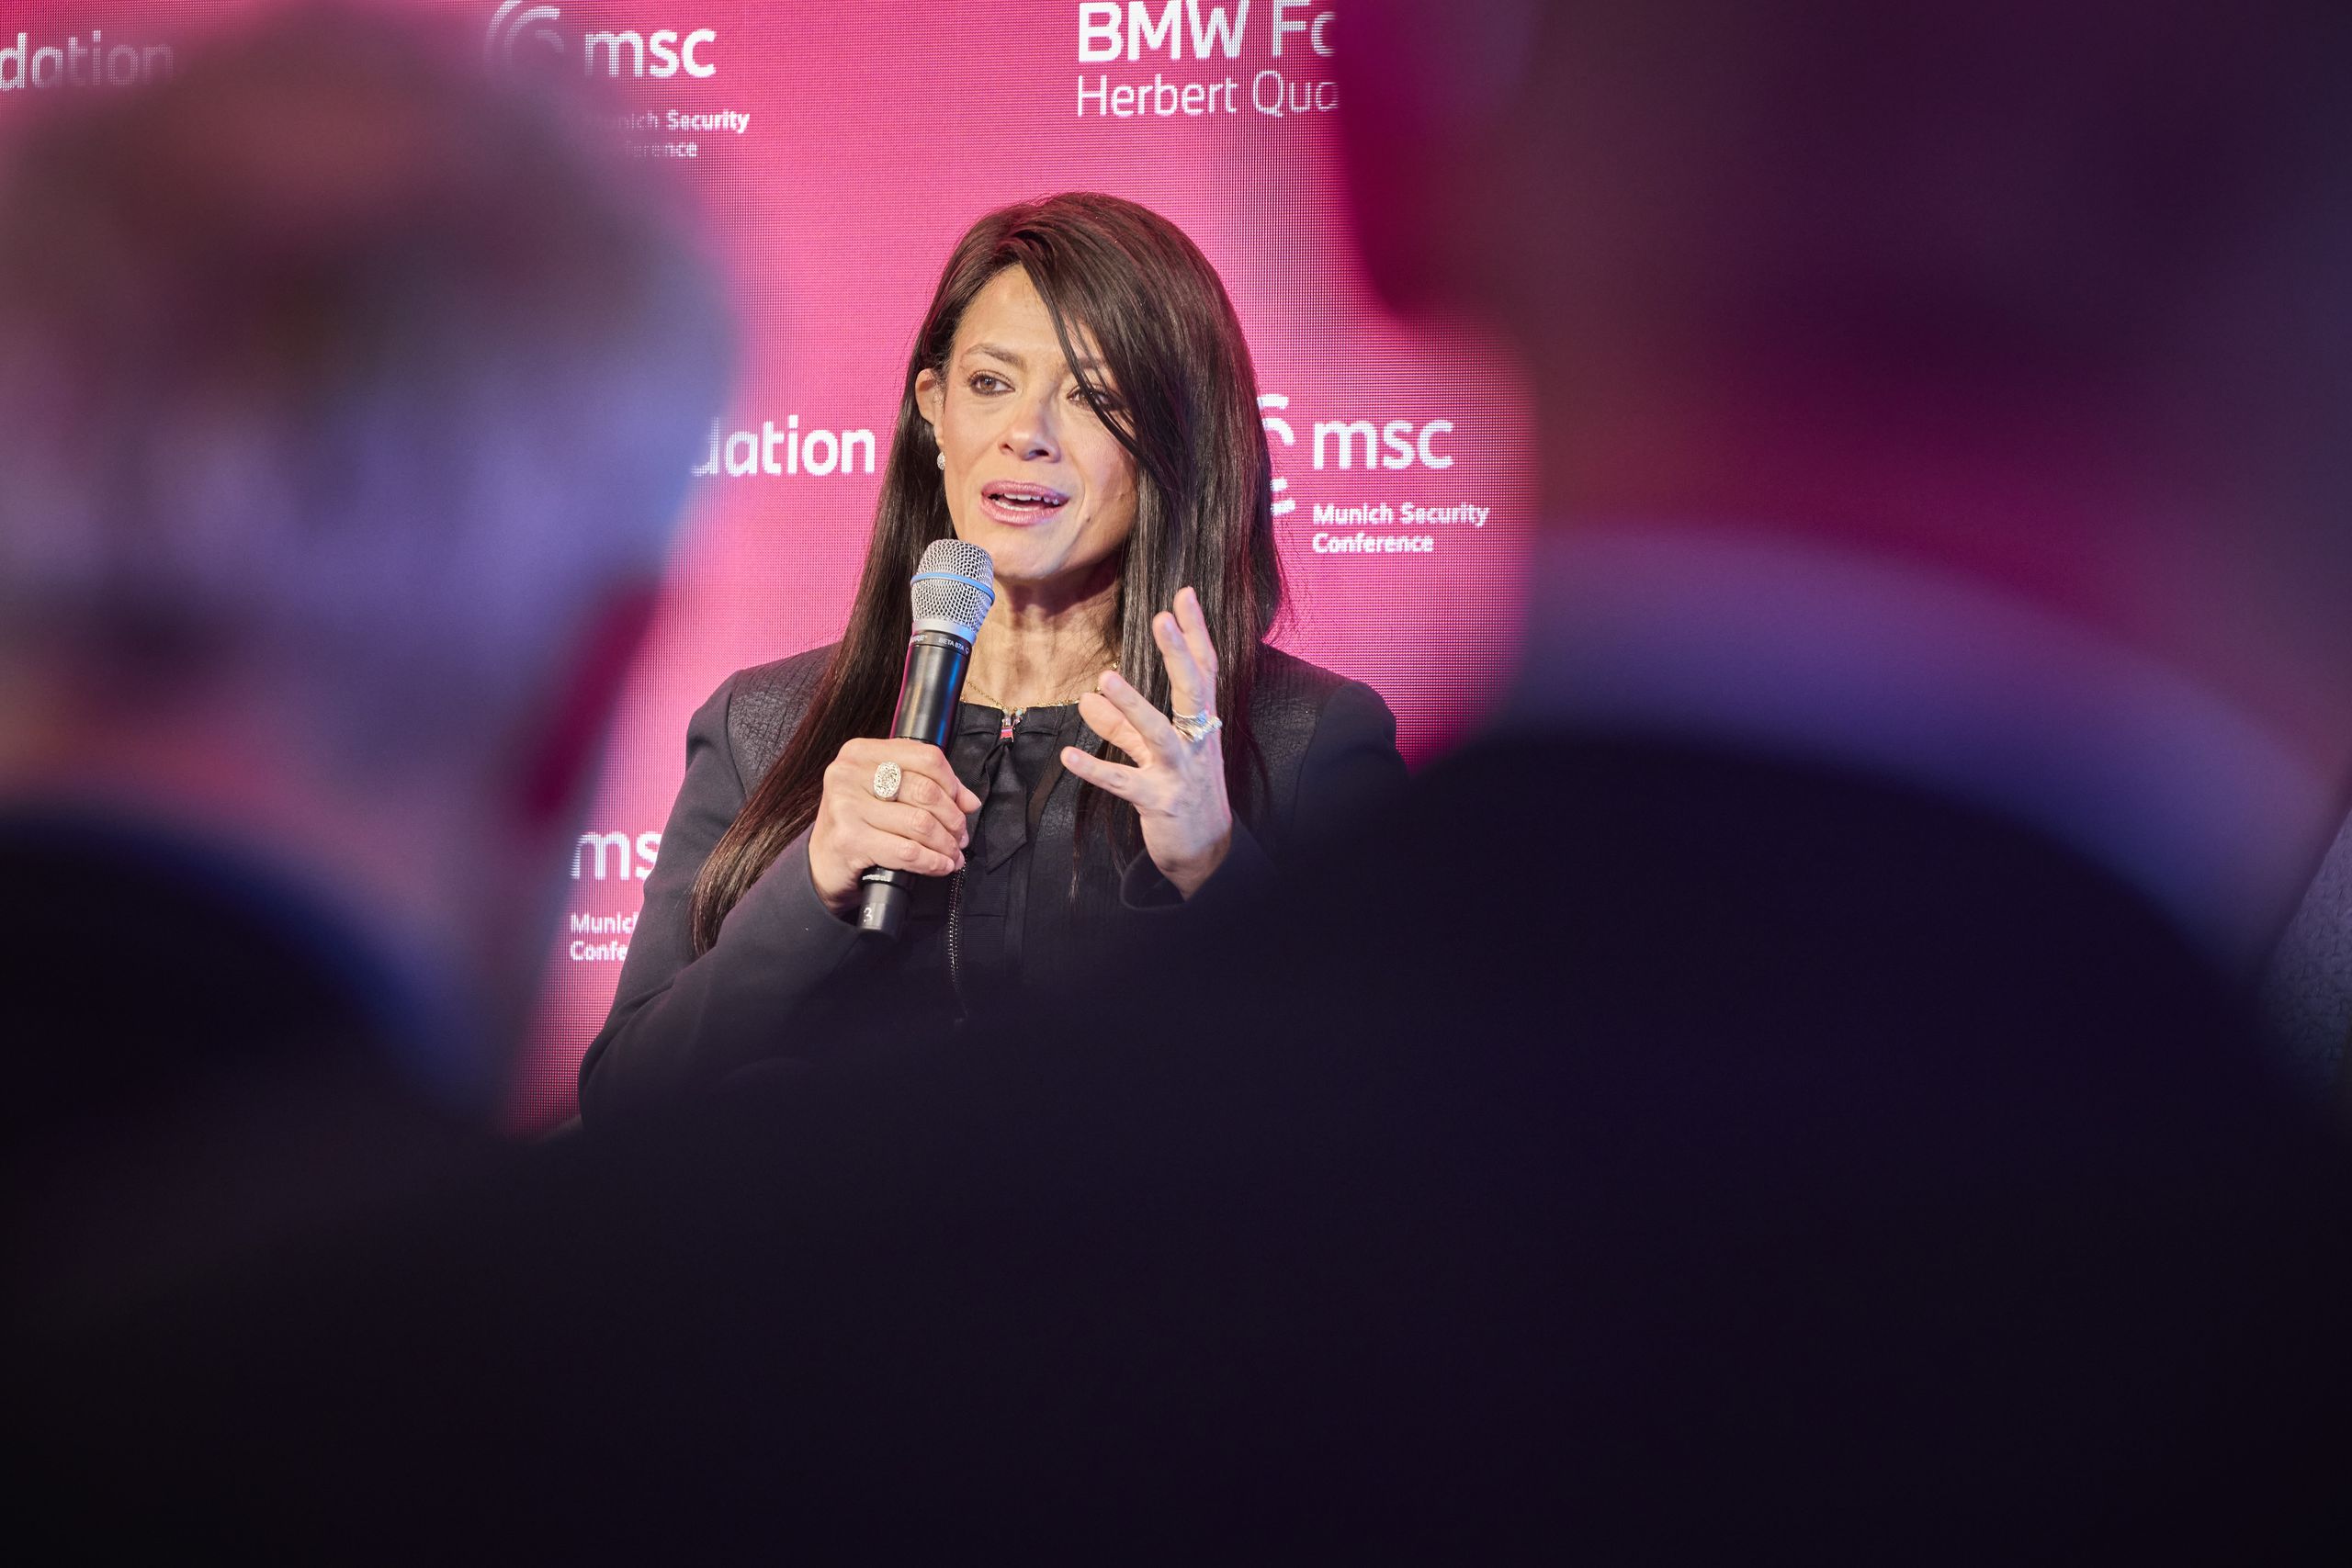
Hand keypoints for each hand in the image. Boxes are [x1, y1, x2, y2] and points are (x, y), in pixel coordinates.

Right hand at [807, 738, 980, 916]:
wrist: (821, 864)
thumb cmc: (856, 825)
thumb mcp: (886, 796)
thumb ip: (927, 787)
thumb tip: (969, 800)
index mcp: (862, 753)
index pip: (926, 757)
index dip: (953, 783)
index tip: (962, 805)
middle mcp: (850, 773)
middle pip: (925, 790)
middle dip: (953, 818)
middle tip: (960, 836)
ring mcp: (847, 806)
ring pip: (920, 823)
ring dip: (945, 844)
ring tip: (952, 853)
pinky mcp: (850, 839)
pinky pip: (907, 851)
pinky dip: (931, 862)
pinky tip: (940, 866)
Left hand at [1065, 585, 1231, 898]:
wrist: (1208, 854)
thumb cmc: (1184, 795)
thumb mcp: (1155, 755)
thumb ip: (1121, 726)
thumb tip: (1088, 697)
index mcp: (1202, 725)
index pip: (1203, 670)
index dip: (1195, 633)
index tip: (1185, 595)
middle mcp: (1197, 743)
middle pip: (1192, 691)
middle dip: (1178, 653)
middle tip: (1162, 617)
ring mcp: (1180, 772)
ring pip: (1158, 734)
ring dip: (1133, 706)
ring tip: (1105, 679)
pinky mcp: (1159, 800)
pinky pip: (1124, 782)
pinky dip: (1096, 769)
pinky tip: (1069, 757)